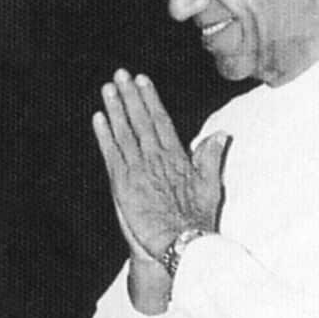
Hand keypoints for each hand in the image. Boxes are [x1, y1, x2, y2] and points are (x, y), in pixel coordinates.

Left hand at [92, 70, 227, 258]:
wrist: (180, 242)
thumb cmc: (197, 219)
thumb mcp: (211, 185)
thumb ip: (211, 157)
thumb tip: (220, 133)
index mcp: (177, 156)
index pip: (161, 120)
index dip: (150, 99)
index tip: (142, 81)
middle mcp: (156, 158)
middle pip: (141, 120)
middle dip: (130, 96)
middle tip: (120, 74)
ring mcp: (137, 169)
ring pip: (124, 132)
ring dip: (115, 109)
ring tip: (108, 88)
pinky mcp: (122, 183)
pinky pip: (111, 154)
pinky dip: (104, 135)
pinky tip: (98, 118)